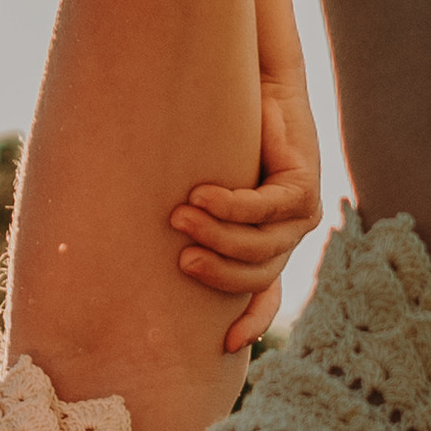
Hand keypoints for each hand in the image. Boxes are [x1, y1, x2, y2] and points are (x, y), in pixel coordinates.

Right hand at [170, 76, 323, 355]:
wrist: (258, 84)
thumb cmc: (221, 133)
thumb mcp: (202, 186)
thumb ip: (187, 218)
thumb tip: (127, 250)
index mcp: (266, 243)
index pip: (262, 295)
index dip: (249, 323)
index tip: (224, 347)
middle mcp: (287, 236)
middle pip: (255, 278)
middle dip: (217, 274)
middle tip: (180, 258)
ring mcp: (300, 215)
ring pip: (259, 246)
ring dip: (217, 235)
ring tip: (180, 216)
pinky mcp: (304, 187)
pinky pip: (264, 207)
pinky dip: (231, 204)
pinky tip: (202, 195)